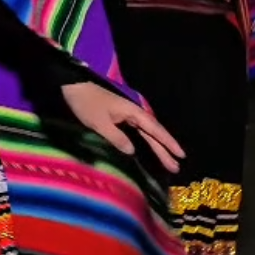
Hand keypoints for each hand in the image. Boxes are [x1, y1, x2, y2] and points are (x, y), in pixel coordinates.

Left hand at [61, 80, 183, 172]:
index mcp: (132, 112)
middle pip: (153, 134)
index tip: (181, 155)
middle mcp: (133, 114)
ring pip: (146, 134)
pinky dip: (145, 143)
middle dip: (165, 150)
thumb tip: (132, 151)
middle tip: (176, 167)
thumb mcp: (99, 122)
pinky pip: (137, 133)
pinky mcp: (118, 119)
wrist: (73, 87)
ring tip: (168, 163)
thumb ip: (116, 137)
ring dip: (157, 148)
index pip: (154, 130)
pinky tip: (147, 151)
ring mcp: (126, 116)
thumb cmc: (86, 103)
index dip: (168, 143)